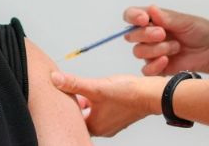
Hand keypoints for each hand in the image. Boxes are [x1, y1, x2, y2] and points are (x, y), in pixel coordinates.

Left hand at [50, 72, 166, 136]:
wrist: (152, 94)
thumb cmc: (128, 94)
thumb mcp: (96, 87)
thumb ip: (74, 83)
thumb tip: (55, 79)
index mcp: (95, 126)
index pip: (72, 121)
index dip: (66, 108)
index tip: (61, 97)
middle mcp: (103, 128)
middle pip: (82, 118)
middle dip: (76, 105)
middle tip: (71, 92)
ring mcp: (112, 123)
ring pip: (93, 113)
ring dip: (88, 102)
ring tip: (85, 90)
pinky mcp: (120, 116)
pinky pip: (104, 111)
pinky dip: (99, 103)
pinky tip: (101, 92)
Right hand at [124, 5, 208, 75]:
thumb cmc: (198, 31)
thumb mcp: (185, 21)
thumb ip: (167, 18)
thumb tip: (151, 9)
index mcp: (151, 19)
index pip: (131, 15)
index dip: (132, 17)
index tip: (143, 19)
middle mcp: (147, 35)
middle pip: (131, 35)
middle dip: (145, 34)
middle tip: (162, 33)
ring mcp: (151, 52)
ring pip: (138, 52)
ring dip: (156, 49)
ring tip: (175, 47)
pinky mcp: (156, 68)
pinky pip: (146, 70)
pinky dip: (154, 65)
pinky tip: (166, 60)